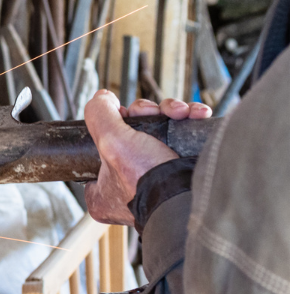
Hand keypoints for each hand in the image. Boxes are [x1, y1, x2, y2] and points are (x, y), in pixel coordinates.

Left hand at [83, 90, 211, 225]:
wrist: (190, 195)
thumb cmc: (147, 180)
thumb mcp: (111, 141)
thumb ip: (98, 116)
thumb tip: (101, 98)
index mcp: (104, 192)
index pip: (98, 151)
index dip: (110, 128)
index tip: (120, 118)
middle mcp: (128, 187)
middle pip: (130, 134)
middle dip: (144, 114)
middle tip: (151, 113)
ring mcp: (156, 178)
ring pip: (158, 130)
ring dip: (170, 113)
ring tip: (180, 112)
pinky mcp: (181, 169)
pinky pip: (181, 137)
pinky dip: (188, 121)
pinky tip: (195, 114)